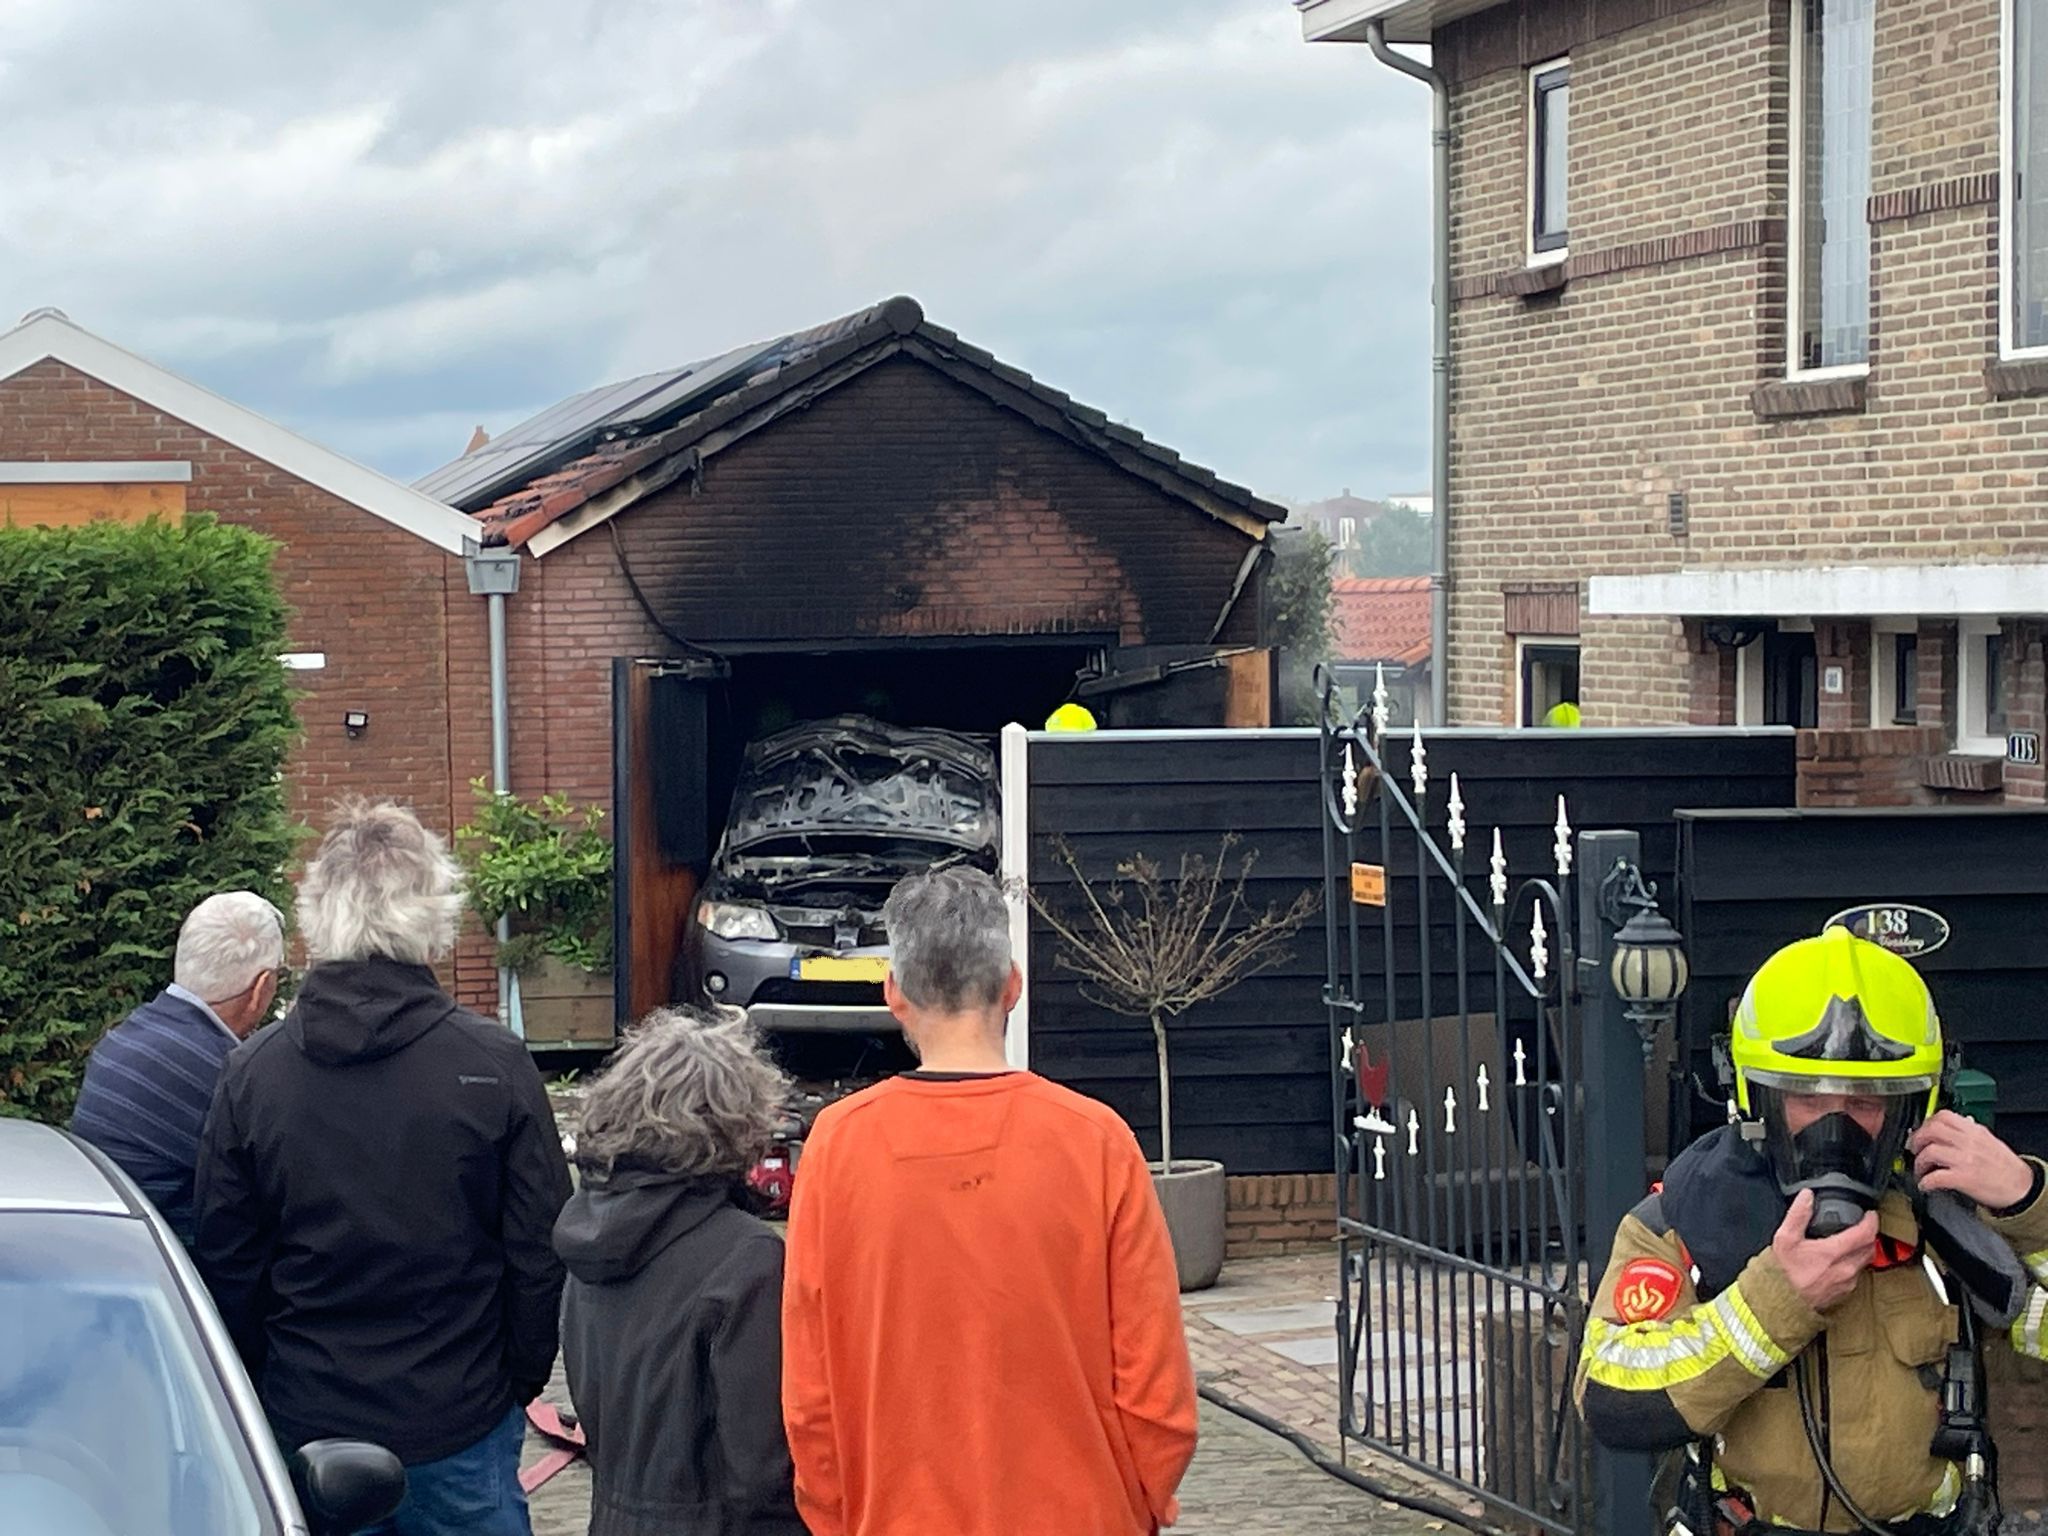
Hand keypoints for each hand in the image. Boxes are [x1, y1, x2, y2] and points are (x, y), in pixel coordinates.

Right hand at [1771, 1191, 1877, 1311]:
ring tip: (1853, 1240)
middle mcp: (1846, 1268)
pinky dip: (1855, 1263)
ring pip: (1866, 1261)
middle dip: (1869, 1234)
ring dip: (1863, 1249)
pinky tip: (1843, 1259)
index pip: (1865, 1234)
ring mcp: (1848, 1282)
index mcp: (1833, 1253)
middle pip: (1870, 1247)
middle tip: (1862, 1225)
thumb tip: (1807, 1196)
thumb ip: (1798, 1215)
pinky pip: (1858, 1273)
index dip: (1871, 1221)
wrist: (1781, 1303)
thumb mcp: (1785, 1238)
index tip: (1870, 1214)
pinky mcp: (1845, 1292)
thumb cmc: (1782, 1272)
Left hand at [1910, 1110, 2035, 1209]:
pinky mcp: (1964, 1179)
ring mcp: (1965, 1160)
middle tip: (1914, 1150)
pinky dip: (1926, 1181)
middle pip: (1931, 1131)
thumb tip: (1947, 1128)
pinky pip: (1936, 1177)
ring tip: (1921, 1170)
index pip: (1943, 1116)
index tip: (1921, 1132)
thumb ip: (1968, 1132)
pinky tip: (1926, 1185)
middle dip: (1917, 1140)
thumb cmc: (2006, 1167)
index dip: (1926, 1123)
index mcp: (1974, 1131)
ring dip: (1919, 1162)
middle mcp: (1969, 1142)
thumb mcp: (1988, 1141)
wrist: (2022, 1188)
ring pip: (1930, 1151)